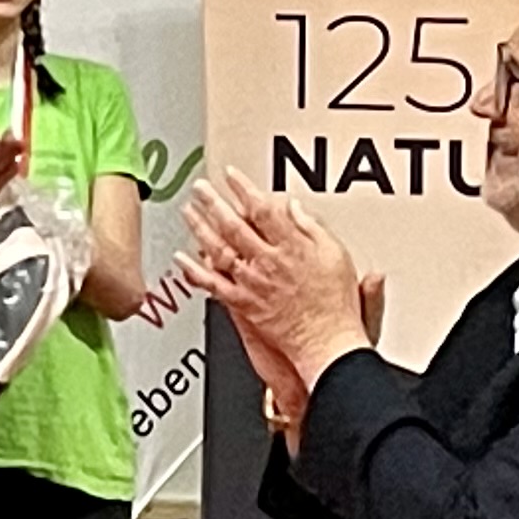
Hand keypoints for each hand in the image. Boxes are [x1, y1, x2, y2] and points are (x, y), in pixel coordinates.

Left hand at [180, 175, 371, 383]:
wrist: (328, 343)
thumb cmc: (337, 304)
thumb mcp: (336, 257)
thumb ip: (313, 229)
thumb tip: (294, 208)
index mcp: (293, 247)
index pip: (263, 210)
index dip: (244, 189)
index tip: (231, 175)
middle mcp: (268, 262)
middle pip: (234, 226)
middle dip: (213, 203)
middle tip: (199, 188)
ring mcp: (252, 283)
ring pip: (219, 249)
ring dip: (200, 228)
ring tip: (188, 211)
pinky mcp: (243, 304)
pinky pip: (212, 285)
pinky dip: (194, 271)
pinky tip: (181, 259)